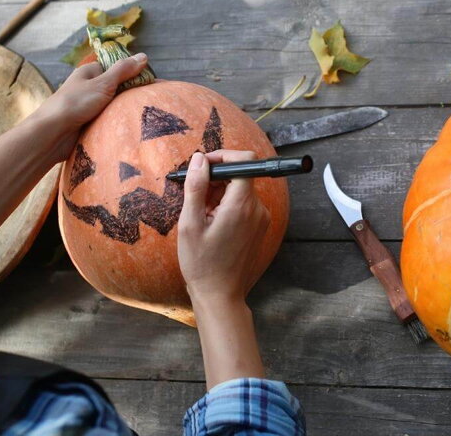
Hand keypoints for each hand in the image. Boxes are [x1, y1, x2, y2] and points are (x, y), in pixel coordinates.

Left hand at [31, 53, 148, 161]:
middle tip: (146, 98)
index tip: (147, 80)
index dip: (130, 72)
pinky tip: (126, 125)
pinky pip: (106, 119)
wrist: (53, 132)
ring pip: (111, 105)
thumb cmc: (76, 102)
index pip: (114, 68)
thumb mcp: (103, 83)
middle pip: (114, 87)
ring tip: (140, 113)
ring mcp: (87, 106)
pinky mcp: (87, 123)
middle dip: (128, 93)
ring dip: (121, 109)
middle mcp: (87, 87)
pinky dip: (114, 122)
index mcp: (88, 73)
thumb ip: (123, 71)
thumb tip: (144, 56)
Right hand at [177, 150, 270, 305]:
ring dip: (219, 194)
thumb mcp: (190, 224)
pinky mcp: (260, 226)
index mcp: (242, 205)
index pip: (245, 160)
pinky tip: (212, 224)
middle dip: (216, 179)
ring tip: (202, 216)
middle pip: (241, 175)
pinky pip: (244, 204)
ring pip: (240, 190)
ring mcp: (261, 218)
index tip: (204, 165)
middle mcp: (257, 208)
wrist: (220, 295)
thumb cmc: (202, 263)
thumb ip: (196, 187)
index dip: (224, 156)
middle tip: (195, 196)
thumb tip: (199, 159)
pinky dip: (227, 206)